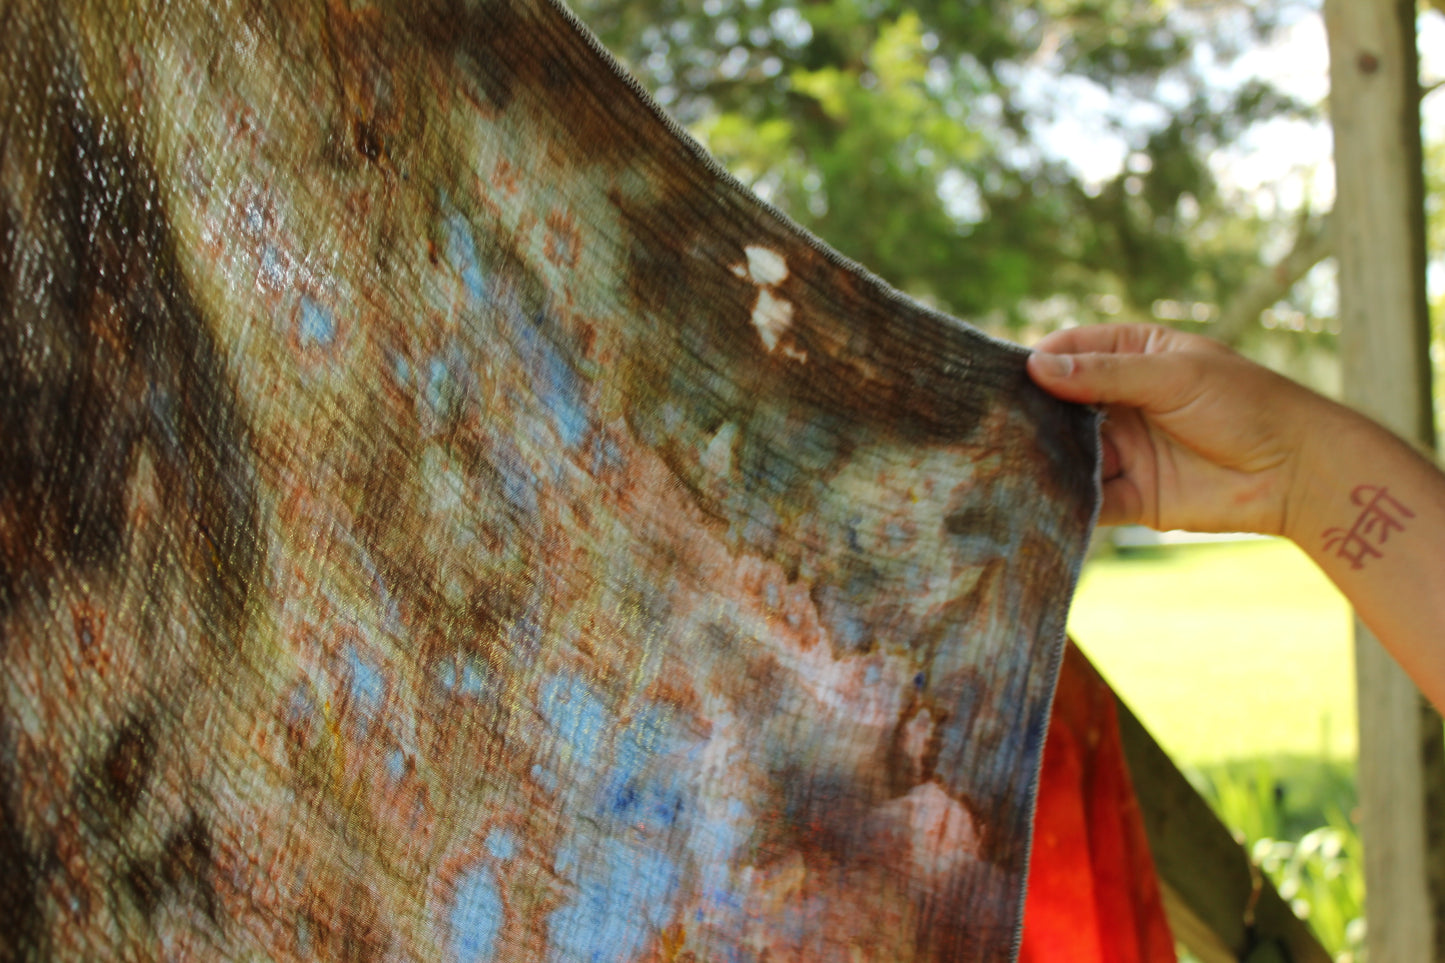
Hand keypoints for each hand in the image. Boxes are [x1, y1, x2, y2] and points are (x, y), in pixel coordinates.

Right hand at [1025, 323, 1338, 536]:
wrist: (1296, 472)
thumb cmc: (1245, 405)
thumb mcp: (1173, 376)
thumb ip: (1105, 374)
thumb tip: (1036, 366)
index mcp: (1133, 356)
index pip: (1069, 352)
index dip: (1036, 363)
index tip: (1004, 377)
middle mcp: (1120, 402)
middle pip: (1058, 405)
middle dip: (1029, 414)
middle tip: (990, 423)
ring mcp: (1123, 450)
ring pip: (1065, 452)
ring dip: (1041, 458)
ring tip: (1005, 463)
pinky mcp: (1130, 496)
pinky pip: (1086, 497)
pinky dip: (1063, 500)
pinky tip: (1037, 499)